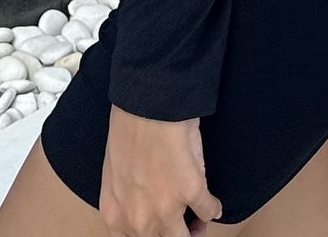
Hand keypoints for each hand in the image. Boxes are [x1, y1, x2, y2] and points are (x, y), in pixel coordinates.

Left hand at [99, 104, 223, 235]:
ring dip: (196, 228)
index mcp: (116, 216)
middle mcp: (139, 221)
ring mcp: (166, 210)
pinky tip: (212, 201)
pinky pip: (209, 211)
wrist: (147, 104)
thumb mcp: (114, 175)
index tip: (163, 230)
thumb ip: (126, 201)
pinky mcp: (191, 193)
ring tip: (199, 218)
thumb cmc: (127, 129)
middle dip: (176, 235)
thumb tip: (142, 208)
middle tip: (183, 225)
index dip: (153, 236)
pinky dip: (213, 207)